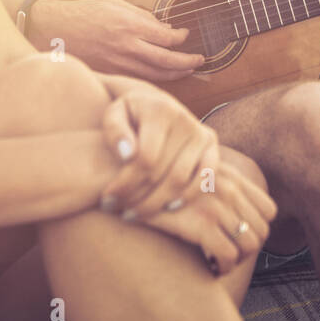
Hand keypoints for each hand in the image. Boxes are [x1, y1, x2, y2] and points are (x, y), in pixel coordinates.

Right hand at [30, 0, 204, 80]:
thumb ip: (143, 17)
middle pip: (167, 61)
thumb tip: (165, 29)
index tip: (186, 36)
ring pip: (156, 74)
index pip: (167, 38)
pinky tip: (162, 75)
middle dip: (188, 62)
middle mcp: (127, 47)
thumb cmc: (85, 13)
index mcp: (130, 26)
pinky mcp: (111, 73)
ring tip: (186, 70)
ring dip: (175, 74)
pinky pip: (139, 79)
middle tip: (200, 60)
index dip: (182, 39)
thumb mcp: (117, 5)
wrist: (55, 29)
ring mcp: (119, 64)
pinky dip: (155, 78)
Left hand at [95, 74, 219, 218]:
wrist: (155, 105)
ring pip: (181, 180)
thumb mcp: (114, 115)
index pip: (144, 158)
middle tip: (119, 212)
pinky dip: (187, 196)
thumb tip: (126, 154)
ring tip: (135, 214)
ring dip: (157, 203)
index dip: (125, 184)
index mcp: (160, 110)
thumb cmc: (129, 116)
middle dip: (137, 198)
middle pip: (161, 172)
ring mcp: (202, 134)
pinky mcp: (212, 146)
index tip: (107, 200)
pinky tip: (167, 208)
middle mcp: (185, 120)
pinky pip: (205, 178)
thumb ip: (115, 131)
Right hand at [138, 155, 276, 276]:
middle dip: (247, 250)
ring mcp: (218, 206)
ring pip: (250, 246)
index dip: (258, 229)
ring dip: (236, 261)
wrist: (130, 177)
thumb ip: (218, 185)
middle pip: (261, 232)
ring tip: (218, 264)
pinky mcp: (202, 224)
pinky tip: (209, 269)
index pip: (269, 210)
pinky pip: (228, 256)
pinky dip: (222, 268)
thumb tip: (234, 213)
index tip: (239, 238)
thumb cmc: (158, 180)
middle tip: (227, 256)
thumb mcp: (194, 172)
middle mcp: (230, 189)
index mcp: (232, 177)